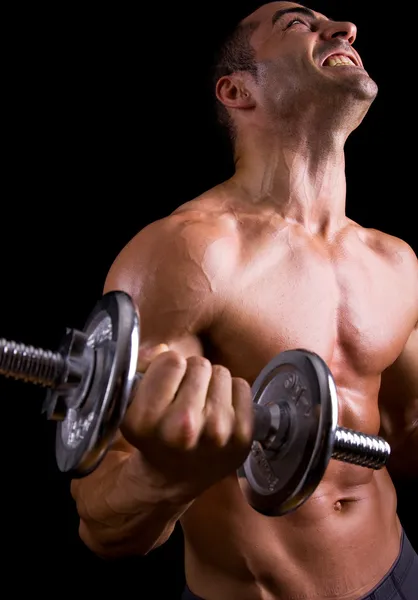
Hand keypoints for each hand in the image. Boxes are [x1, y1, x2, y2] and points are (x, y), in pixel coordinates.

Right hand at [121, 344, 253, 502]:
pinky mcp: (242, 436)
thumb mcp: (133, 403)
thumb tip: (163, 348)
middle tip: (183, 397)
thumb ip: (142, 367)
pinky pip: (242, 386)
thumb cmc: (153, 434)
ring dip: (211, 384)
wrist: (173, 478)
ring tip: (200, 405)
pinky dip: (231, 394)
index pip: (171, 361)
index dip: (167, 367)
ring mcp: (216, 433)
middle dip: (191, 374)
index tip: (164, 385)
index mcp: (147, 420)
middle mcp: (183, 429)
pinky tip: (218, 413)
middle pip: (199, 364)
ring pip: (221, 372)